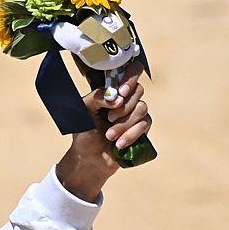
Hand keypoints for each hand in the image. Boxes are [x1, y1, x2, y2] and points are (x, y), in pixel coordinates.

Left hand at [56, 60, 153, 201]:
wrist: (89, 159)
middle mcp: (126, 99)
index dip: (130, 77)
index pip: (131, 71)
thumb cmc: (84, 132)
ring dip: (124, 124)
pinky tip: (119, 144)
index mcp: (113, 90)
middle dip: (124, 107)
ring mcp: (135, 113)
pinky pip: (145, 124)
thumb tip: (116, 97)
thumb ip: (96, 97)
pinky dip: (130, 134)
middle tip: (109, 118)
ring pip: (142, 108)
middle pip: (139, 90)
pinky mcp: (141, 128)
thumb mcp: (82, 111)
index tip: (122, 91)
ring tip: (109, 136)